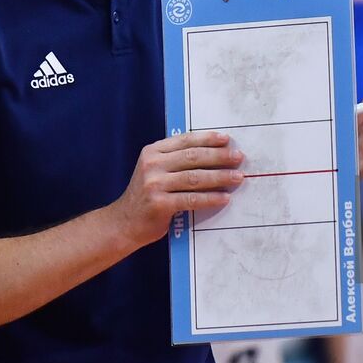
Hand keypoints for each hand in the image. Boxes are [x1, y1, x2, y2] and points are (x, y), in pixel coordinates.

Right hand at [108, 130, 244, 247]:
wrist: (124, 223)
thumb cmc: (146, 196)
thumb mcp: (154, 171)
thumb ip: (175, 160)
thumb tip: (213, 153)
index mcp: (152, 152)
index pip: (185, 140)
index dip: (207, 139)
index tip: (226, 139)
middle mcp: (152, 165)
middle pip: (193, 157)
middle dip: (219, 156)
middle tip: (238, 157)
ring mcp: (154, 184)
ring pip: (195, 177)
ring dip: (220, 177)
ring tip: (238, 177)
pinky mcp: (159, 204)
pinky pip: (192, 199)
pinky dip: (210, 198)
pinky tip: (224, 198)